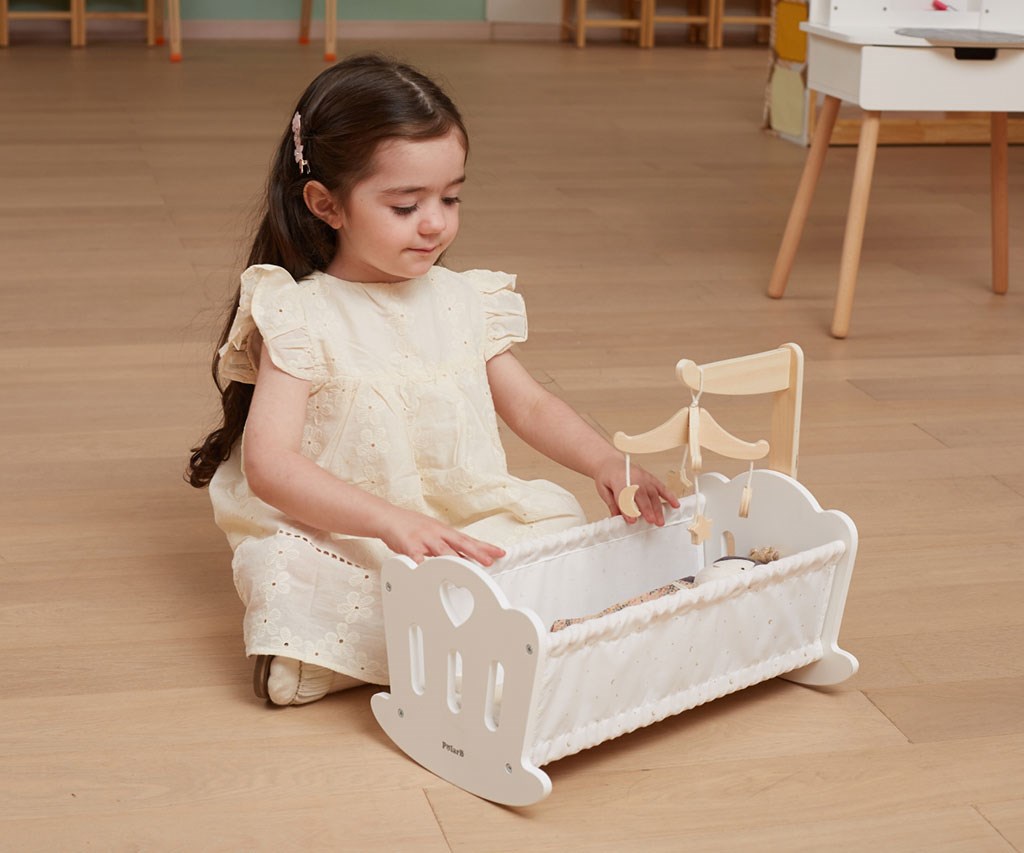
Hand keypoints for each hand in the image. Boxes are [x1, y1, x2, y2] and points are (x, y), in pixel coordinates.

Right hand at [379, 508, 505, 566]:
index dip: (485, 547)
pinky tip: (429, 573)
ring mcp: (423, 538)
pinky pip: (417, 557)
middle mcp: (437, 533)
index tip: (500, 553)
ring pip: (442, 550)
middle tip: (489, 561)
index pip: (468, 539)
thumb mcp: (435, 534)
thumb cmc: (412, 527)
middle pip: (460, 543)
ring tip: (467, 569)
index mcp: (444, 532)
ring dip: (455, 559)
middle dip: (476, 552)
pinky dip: (423, 566)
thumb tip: (467, 558)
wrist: (388, 517)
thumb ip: (449, 547)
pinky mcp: (409, 545)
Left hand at [594, 454, 678, 526]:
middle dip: (647, 509)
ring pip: (653, 494)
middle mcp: (634, 478)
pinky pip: (662, 487)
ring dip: (658, 508)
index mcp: (619, 481)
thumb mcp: (603, 490)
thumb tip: (617, 518)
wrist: (611, 462)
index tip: (632, 521)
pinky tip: (675, 505)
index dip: (629, 510)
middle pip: (642, 496)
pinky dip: (669, 496)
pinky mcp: (650, 478)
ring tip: (660, 521)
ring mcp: (644, 478)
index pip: (624, 497)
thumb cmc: (607, 475)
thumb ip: (611, 504)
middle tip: (651, 521)